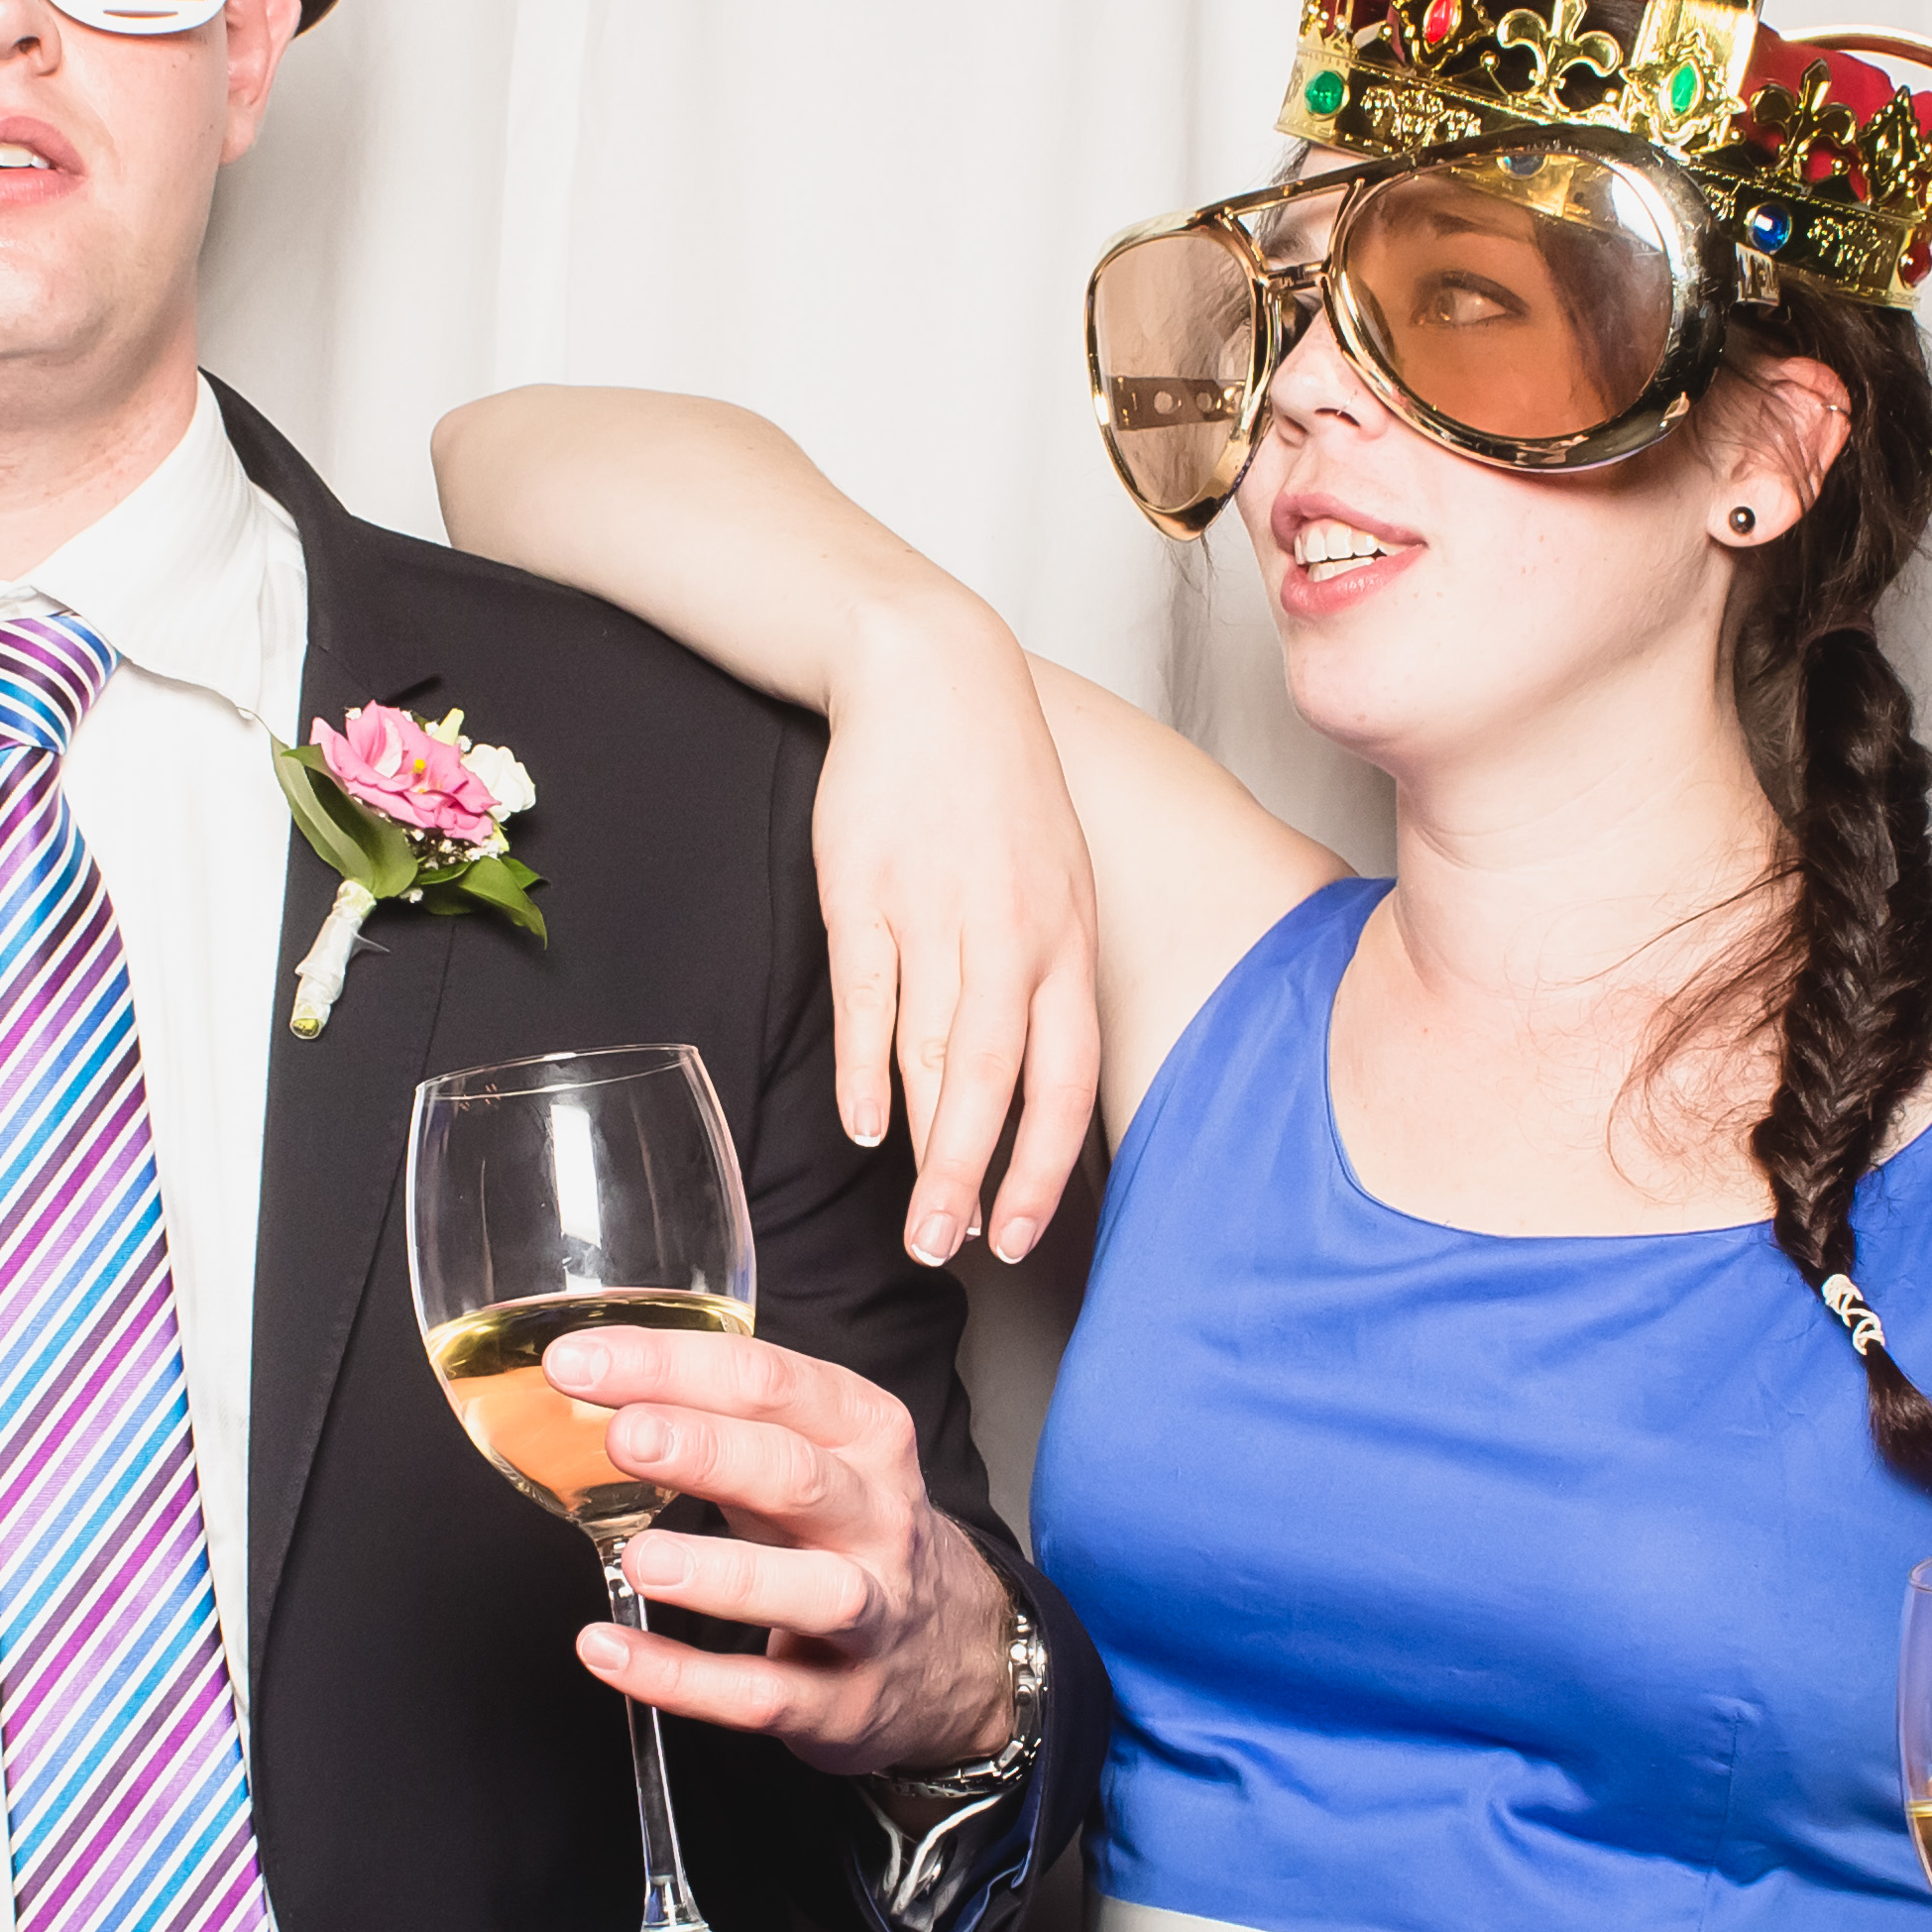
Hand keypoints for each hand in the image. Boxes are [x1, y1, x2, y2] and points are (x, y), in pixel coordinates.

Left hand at [541, 1324, 1017, 1774]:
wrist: (953, 1652)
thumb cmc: (850, 1532)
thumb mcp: (812, 1454)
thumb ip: (718, 1416)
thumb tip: (589, 1380)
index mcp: (864, 1436)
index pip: (770, 1383)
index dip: (671, 1366)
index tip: (577, 1362)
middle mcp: (877, 1520)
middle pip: (797, 1475)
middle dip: (708, 1451)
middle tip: (623, 1438)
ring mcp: (870, 1616)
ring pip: (809, 1592)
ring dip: (722, 1573)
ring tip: (639, 1559)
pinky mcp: (841, 1703)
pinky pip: (763, 1694)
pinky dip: (683, 1679)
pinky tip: (611, 1651)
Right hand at [813, 601, 1101, 1267]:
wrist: (934, 678)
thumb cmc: (995, 789)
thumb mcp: (1055, 882)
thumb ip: (1043, 980)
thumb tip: (1023, 1089)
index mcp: (1066, 940)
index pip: (1068, 1076)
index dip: (1046, 1165)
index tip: (1021, 1235)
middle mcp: (1012, 936)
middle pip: (1000, 1083)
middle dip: (976, 1181)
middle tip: (949, 1253)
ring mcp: (936, 914)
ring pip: (936, 1055)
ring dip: (926, 1150)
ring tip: (911, 1224)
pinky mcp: (864, 893)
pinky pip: (867, 1001)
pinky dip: (864, 1071)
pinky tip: (863, 1129)